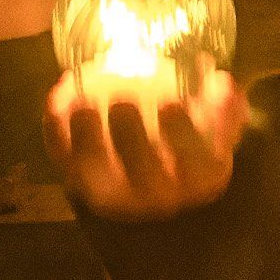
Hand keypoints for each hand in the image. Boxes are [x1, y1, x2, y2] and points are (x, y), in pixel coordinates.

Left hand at [45, 67, 246, 219]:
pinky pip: (64, 160)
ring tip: (82, 102)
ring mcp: (115, 196)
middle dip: (131, 138)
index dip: (181, 134)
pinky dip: (57, 130)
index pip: (194, 161)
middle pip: (143, 171)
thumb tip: (221, 81)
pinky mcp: (79, 186)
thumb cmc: (189, 148)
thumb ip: (223, 107)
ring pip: (97, 173)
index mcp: (199, 180)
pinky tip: (59, 96)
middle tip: (122, 101)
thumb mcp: (216, 131)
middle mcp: (158, 197)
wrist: (151, 185)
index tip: (171, 102)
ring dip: (86, 137)